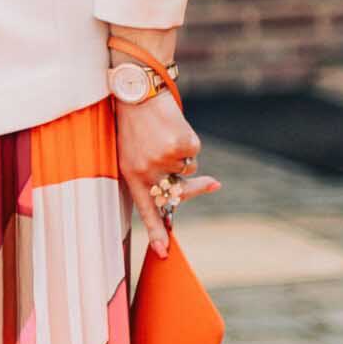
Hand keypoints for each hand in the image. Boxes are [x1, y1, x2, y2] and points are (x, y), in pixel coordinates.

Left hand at [114, 92, 217, 257]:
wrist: (138, 91)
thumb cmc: (133, 123)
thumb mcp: (132, 152)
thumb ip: (153, 173)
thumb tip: (191, 186)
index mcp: (131, 174)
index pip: (145, 209)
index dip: (156, 231)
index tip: (164, 252)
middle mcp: (148, 171)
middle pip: (178, 192)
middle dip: (195, 188)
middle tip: (211, 185)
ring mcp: (166, 159)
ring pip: (189, 168)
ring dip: (182, 154)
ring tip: (164, 133)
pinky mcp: (182, 145)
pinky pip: (194, 152)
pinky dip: (189, 141)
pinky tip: (173, 126)